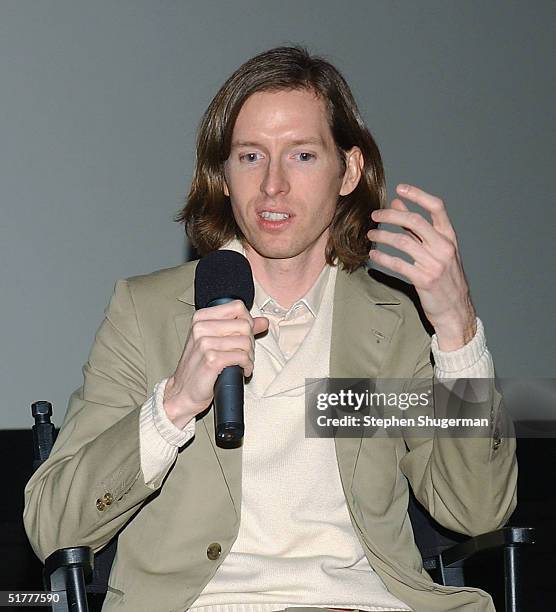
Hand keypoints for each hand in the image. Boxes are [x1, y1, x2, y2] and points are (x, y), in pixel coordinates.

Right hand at [163, 300, 268, 427]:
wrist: (182, 391)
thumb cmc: (198, 366)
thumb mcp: (215, 341)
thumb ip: (239, 328)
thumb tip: (263, 321)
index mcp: (201, 318)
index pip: (238, 307)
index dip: (247, 321)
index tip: (244, 335)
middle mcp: (201, 328)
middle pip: (244, 324)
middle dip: (250, 341)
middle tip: (244, 353)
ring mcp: (205, 343)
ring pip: (246, 341)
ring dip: (249, 356)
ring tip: (242, 363)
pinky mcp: (212, 360)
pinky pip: (242, 357)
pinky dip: (247, 366)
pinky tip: (242, 370)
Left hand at [367, 183, 475, 350]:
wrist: (455, 309)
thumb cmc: (445, 278)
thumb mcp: (436, 250)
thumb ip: (417, 228)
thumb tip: (397, 204)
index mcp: (449, 238)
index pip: (436, 207)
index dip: (418, 195)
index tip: (400, 189)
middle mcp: (444, 248)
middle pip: (415, 221)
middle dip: (391, 216)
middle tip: (375, 215)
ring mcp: (435, 264)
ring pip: (403, 242)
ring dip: (383, 236)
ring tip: (371, 234)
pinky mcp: (424, 280)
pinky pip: (398, 264)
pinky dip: (383, 258)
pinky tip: (374, 255)